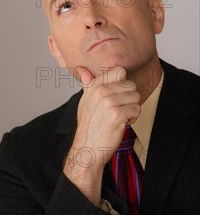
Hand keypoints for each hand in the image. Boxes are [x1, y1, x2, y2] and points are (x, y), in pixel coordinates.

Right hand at [63, 66, 140, 205]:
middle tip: (119, 108)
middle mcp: (101, 91)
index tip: (117, 94)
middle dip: (129, 98)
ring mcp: (109, 102)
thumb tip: (81, 69)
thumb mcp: (85, 101)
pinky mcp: (118, 115)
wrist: (88, 148)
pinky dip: (133, 118)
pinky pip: (137, 109)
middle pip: (131, 85)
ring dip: (132, 108)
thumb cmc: (88, 125)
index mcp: (95, 85)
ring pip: (136, 96)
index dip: (122, 84)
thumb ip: (87, 83)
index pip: (119, 71)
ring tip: (120, 116)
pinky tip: (123, 123)